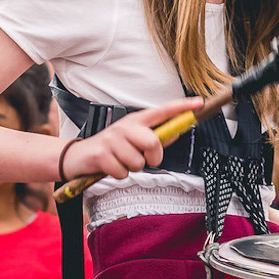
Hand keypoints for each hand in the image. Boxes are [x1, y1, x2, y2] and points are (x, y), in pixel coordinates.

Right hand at [63, 98, 202, 182]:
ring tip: (121, 162)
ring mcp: (112, 139)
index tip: (199, 104)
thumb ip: (156, 136)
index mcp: (136, 121)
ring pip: (138, 162)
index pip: (162, 111)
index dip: (182, 107)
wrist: (79, 157)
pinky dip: (119, 174)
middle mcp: (125, 127)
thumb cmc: (111, 148)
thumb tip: (177, 131)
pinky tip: (111, 167)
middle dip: (153, 158)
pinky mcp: (102, 154)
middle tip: (144, 159)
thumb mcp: (132, 139)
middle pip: (153, 142)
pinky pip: (123, 172)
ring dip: (132, 168)